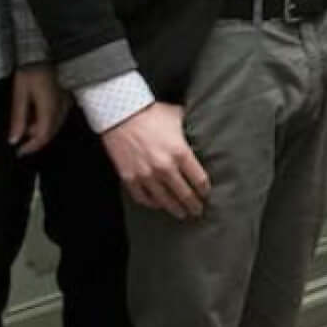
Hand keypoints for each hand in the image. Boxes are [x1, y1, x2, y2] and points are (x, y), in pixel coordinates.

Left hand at [7, 66, 67, 155]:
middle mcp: (61, 109)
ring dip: (41, 130)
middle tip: (21, 141)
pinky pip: (59, 116)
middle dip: (36, 140)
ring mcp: (66, 103)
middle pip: (51, 133)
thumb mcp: (20, 93)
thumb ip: (18, 118)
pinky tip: (37, 114)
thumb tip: (14, 139)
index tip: (19, 152)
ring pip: (56, 125)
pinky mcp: (68, 98)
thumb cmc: (31, 70)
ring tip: (26, 125)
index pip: (42, 136)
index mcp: (49, 109)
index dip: (31, 147)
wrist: (45, 51)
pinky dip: (47, 121)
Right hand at [103, 102, 210, 218]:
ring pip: (165, 201)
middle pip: (185, 195)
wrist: (120, 113)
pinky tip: (158, 204)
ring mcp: (146, 175)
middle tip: (198, 211)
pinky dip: (152, 203)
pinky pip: (143, 198)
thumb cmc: (151, 113)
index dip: (205, 190)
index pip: (199, 181)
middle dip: (193, 205)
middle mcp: (165, 168)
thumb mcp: (177, 117)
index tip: (206, 194)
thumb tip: (203, 128)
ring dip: (175, 209)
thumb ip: (190, 128)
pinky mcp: (129, 178)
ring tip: (181, 213)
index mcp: (180, 153)